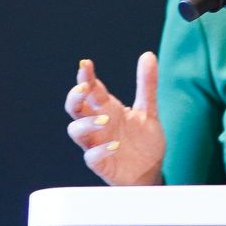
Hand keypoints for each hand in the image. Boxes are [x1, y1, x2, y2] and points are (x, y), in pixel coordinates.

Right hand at [64, 53, 165, 185]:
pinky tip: (114, 145)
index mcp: (107, 109)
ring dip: (87, 124)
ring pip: (77, 132)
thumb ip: (147, 84)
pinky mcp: (102, 164)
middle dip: (75, 97)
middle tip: (84, 88)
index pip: (91, 90)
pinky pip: (92, 158)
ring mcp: (97, 144)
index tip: (85, 64)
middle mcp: (99, 125)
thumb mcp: (148, 109)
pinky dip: (100, 150)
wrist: (150, 171)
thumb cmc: (143, 140)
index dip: (86, 77)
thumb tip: (148, 54)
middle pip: (75, 109)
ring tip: (105, 119)